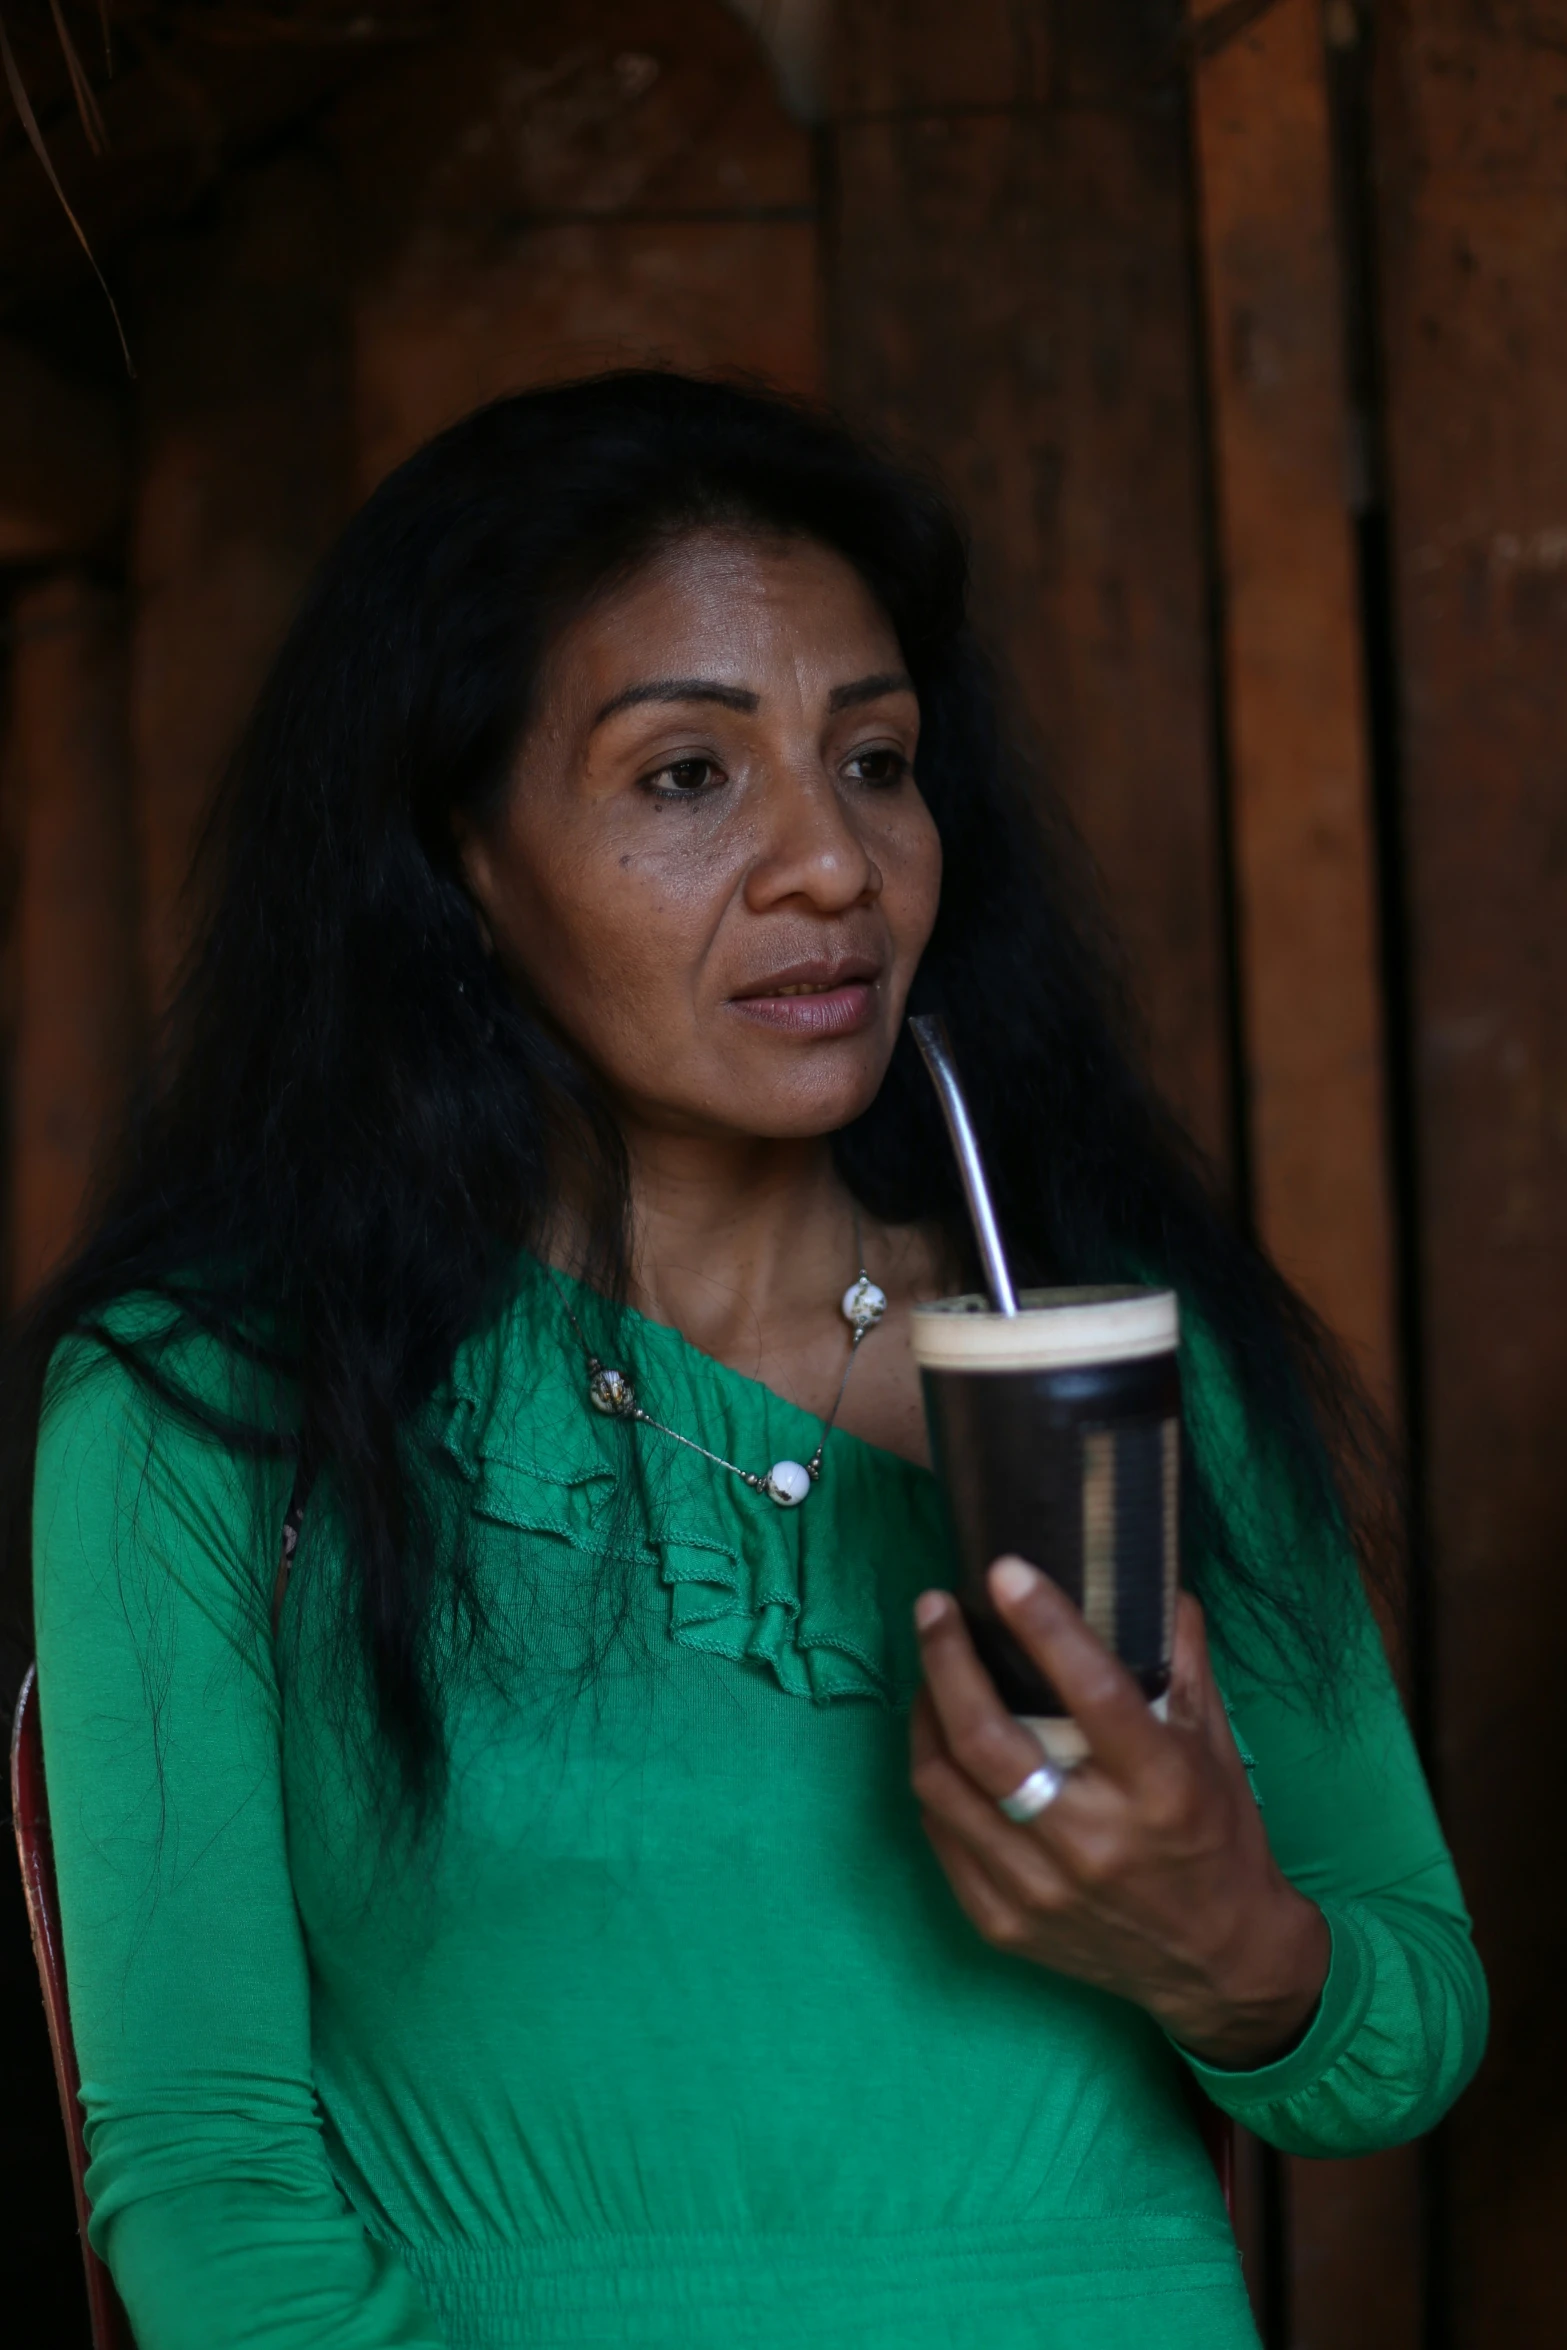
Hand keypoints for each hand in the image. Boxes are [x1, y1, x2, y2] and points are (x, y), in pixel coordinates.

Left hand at [910, 1557, 1329, 2067]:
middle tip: (935, 1607)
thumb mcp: (1217, 1749)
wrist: (1220, 1967)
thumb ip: (1182, 1663)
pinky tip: (942, 1743)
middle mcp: (1094, 1842)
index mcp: (1160, 1789)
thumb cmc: (1219, 1840)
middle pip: (986, 1740)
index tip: (1004, 1569)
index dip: (1043, 1624)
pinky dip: (935, 1777)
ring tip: (931, 1670)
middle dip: (946, 1659)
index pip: (1093, 1693)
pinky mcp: (1004, 1923)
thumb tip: (1155, 1583)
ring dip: (925, 1713)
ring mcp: (1039, 1890)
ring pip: (944, 1784)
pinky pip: (940, 1834)